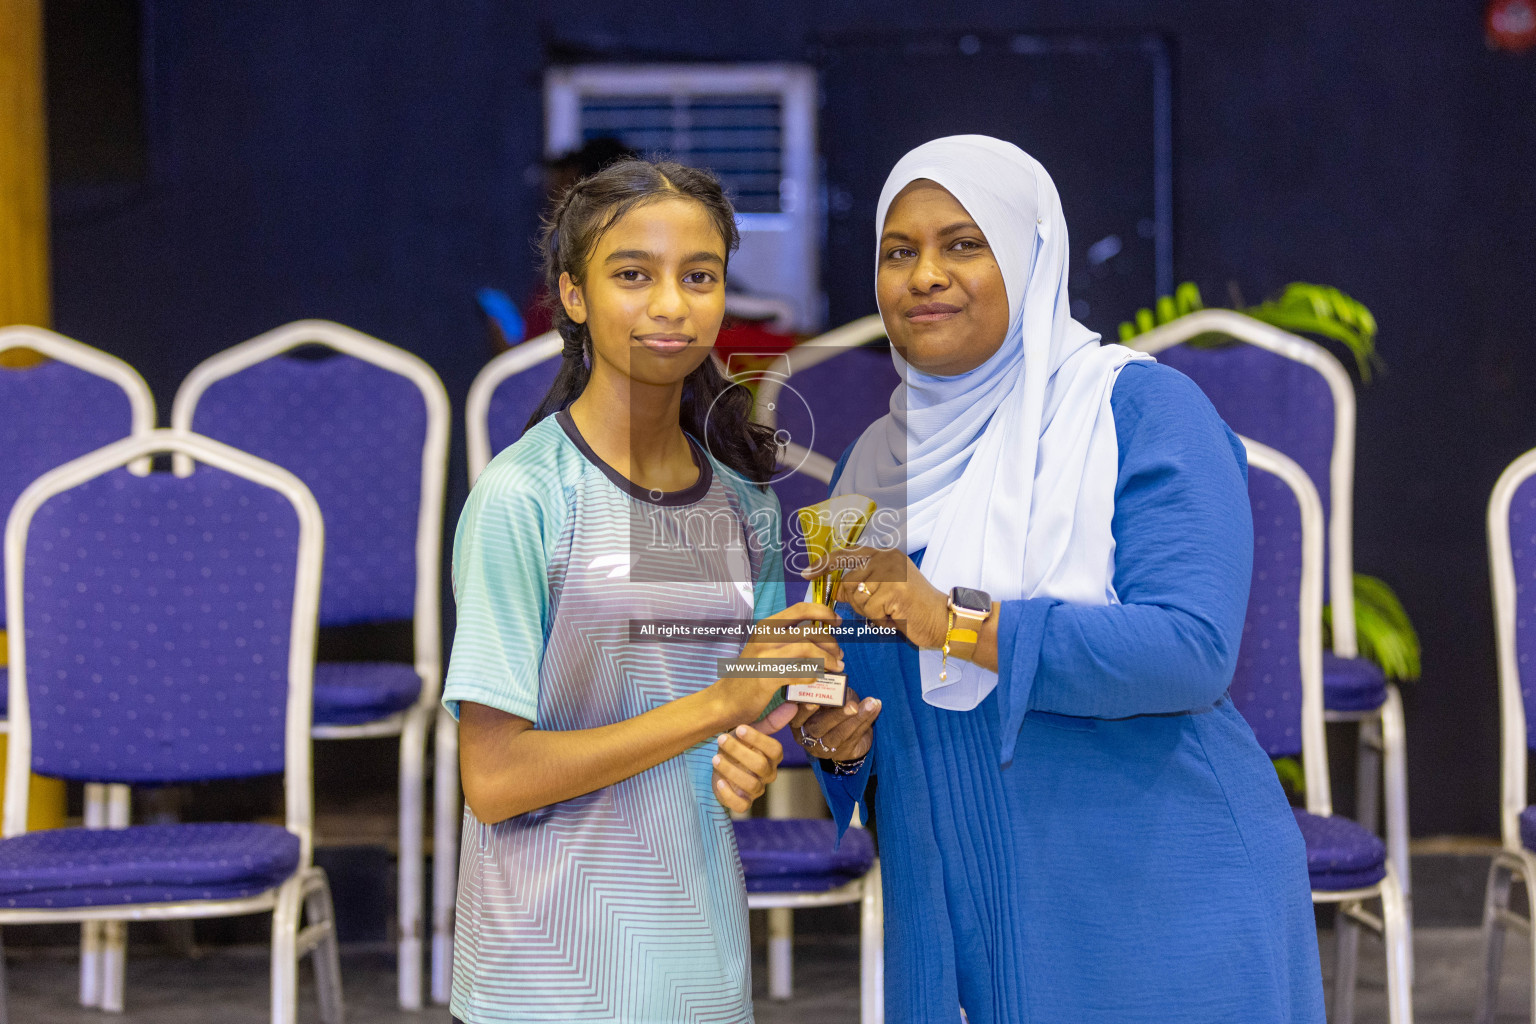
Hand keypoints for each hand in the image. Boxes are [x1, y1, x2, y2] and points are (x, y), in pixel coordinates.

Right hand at [708, 602, 844, 724]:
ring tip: (836, 668)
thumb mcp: (764, 648)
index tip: (837, 621)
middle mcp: (766, 637)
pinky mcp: (768, 677)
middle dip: (831, 643)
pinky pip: (801, 672)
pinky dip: (813, 676)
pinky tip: (815, 680)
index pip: (800, 609)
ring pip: (809, 649)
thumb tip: (818, 636)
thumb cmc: (748, 675)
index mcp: (766, 627)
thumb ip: (786, 639)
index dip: (823, 612)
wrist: (725, 700)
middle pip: (810, 632)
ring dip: (828, 659)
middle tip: (839, 655)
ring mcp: (766, 656)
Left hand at [712, 702, 797, 811]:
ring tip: (715, 758)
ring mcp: (756, 790)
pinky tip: (719, 781)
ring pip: (750, 785)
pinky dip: (729, 794)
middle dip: (739, 752)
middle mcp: (768, 774)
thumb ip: (770, 722)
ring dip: (731, 770)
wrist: (721, 765)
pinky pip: (741, 805)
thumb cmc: (739, 746)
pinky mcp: (743, 802)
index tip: (739, 728)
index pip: (775, 750)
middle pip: (760, 766)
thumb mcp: (750, 732)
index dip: (758, 739)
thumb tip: (793, 705)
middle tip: (722, 739)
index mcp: (772, 757)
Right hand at [789, 688, 880, 761]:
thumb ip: (825, 687)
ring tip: (871, 703)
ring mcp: (825, 747)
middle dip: (836, 716)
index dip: (803, 711)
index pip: (796, 718)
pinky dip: (867, 719)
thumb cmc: (830, 708)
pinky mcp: (844, 752)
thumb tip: (831, 671)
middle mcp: (808, 737)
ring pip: (840, 734)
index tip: (814, 702)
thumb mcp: (825, 698)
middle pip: (818, 727)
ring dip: (857, 718)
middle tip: (852, 705)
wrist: (847, 732)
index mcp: (798, 722)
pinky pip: (856, 736)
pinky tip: (876, 707)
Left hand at [806, 545, 947, 649]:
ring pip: (857, 596)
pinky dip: (879, 619)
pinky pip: (869, 609)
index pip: (847, 553)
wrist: (942, 619)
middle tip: (879, 609)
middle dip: (858, 602)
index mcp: (885, 555)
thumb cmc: (912, 608)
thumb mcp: (885, 591)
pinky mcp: (895, 589)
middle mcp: (887, 558)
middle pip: (849, 581)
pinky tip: (895, 616)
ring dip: (869, 611)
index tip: (806, 573)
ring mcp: (892, 572)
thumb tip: (837, 589)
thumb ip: (862, 585)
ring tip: (889, 611)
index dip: (825, 563)